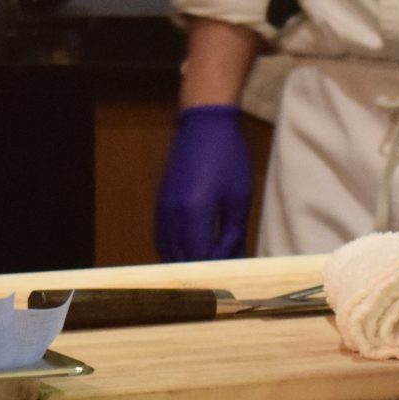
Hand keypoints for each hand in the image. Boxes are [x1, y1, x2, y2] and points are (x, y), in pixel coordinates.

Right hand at [153, 103, 252, 261]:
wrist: (204, 126)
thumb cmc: (228, 158)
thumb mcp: (239, 197)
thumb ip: (234, 232)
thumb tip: (235, 259)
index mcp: (193, 212)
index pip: (200, 256)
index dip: (217, 268)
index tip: (234, 271)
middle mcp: (171, 215)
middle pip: (180, 258)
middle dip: (201, 269)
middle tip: (223, 273)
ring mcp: (161, 209)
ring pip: (167, 250)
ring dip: (186, 261)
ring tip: (210, 265)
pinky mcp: (159, 204)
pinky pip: (162, 237)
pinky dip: (174, 249)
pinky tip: (192, 250)